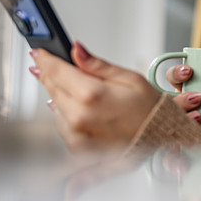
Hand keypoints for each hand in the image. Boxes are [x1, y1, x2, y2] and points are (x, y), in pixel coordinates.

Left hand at [30, 42, 200, 156]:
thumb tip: (76, 50)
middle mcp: (79, 118)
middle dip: (51, 75)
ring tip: (82, 93)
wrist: (161, 141)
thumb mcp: (129, 78)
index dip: (45, 58)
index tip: (38, 52)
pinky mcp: (77, 150)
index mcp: (91, 95)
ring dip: (61, 97)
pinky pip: (62, 127)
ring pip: (54, 108)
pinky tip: (85, 113)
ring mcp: (76, 136)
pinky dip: (68, 117)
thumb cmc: (150, 111)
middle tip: (50, 65)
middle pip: (52, 89)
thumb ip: (96, 65)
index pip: (55, 71)